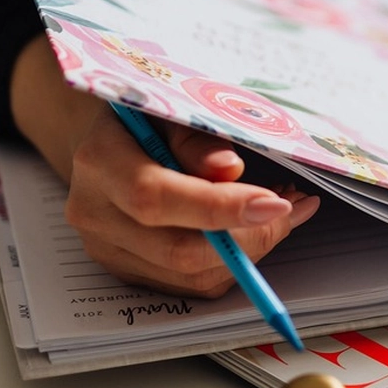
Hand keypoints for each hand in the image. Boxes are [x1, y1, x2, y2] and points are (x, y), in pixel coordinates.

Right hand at [10, 36, 318, 296]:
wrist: (111, 137)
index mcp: (100, 161)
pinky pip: (193, 283)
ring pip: (191, 275)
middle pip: (177, 250)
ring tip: (283, 211)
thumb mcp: (172, 104)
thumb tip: (228, 170)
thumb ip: (197, 137)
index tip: (273, 203)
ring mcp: (109, 249)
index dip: (219, 206)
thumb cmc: (149, 114)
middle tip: (291, 207)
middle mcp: (96, 213)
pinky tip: (257, 227)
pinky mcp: (130, 271)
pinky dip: (236, 261)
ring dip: (251, 249)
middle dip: (249, 235)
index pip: (155, 197)